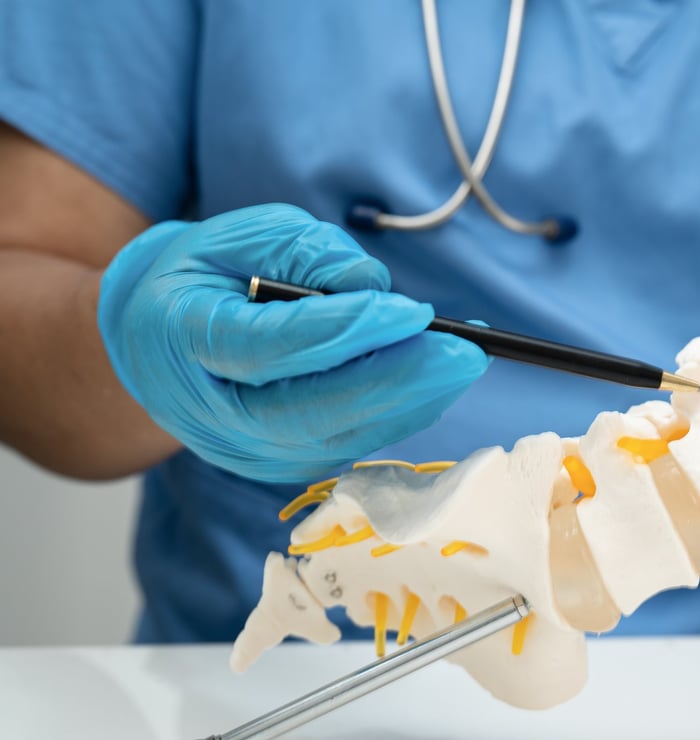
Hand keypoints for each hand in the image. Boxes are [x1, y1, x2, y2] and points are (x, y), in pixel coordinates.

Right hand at [98, 204, 487, 481]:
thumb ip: (305, 254)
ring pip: (344, 434)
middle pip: (317, 409)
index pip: (273, 347)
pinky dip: (401, 411)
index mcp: (184, 339)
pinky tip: (437, 380)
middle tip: (467, 354)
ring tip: (466, 362)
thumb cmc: (200, 278)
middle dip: (402, 381)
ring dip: (414, 400)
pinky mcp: (284, 464)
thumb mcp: (237, 236)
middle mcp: (214, 411)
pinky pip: (353, 439)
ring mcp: (249, 449)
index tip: (415, 312)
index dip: (349, 332)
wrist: (154, 344)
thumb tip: (378, 289)